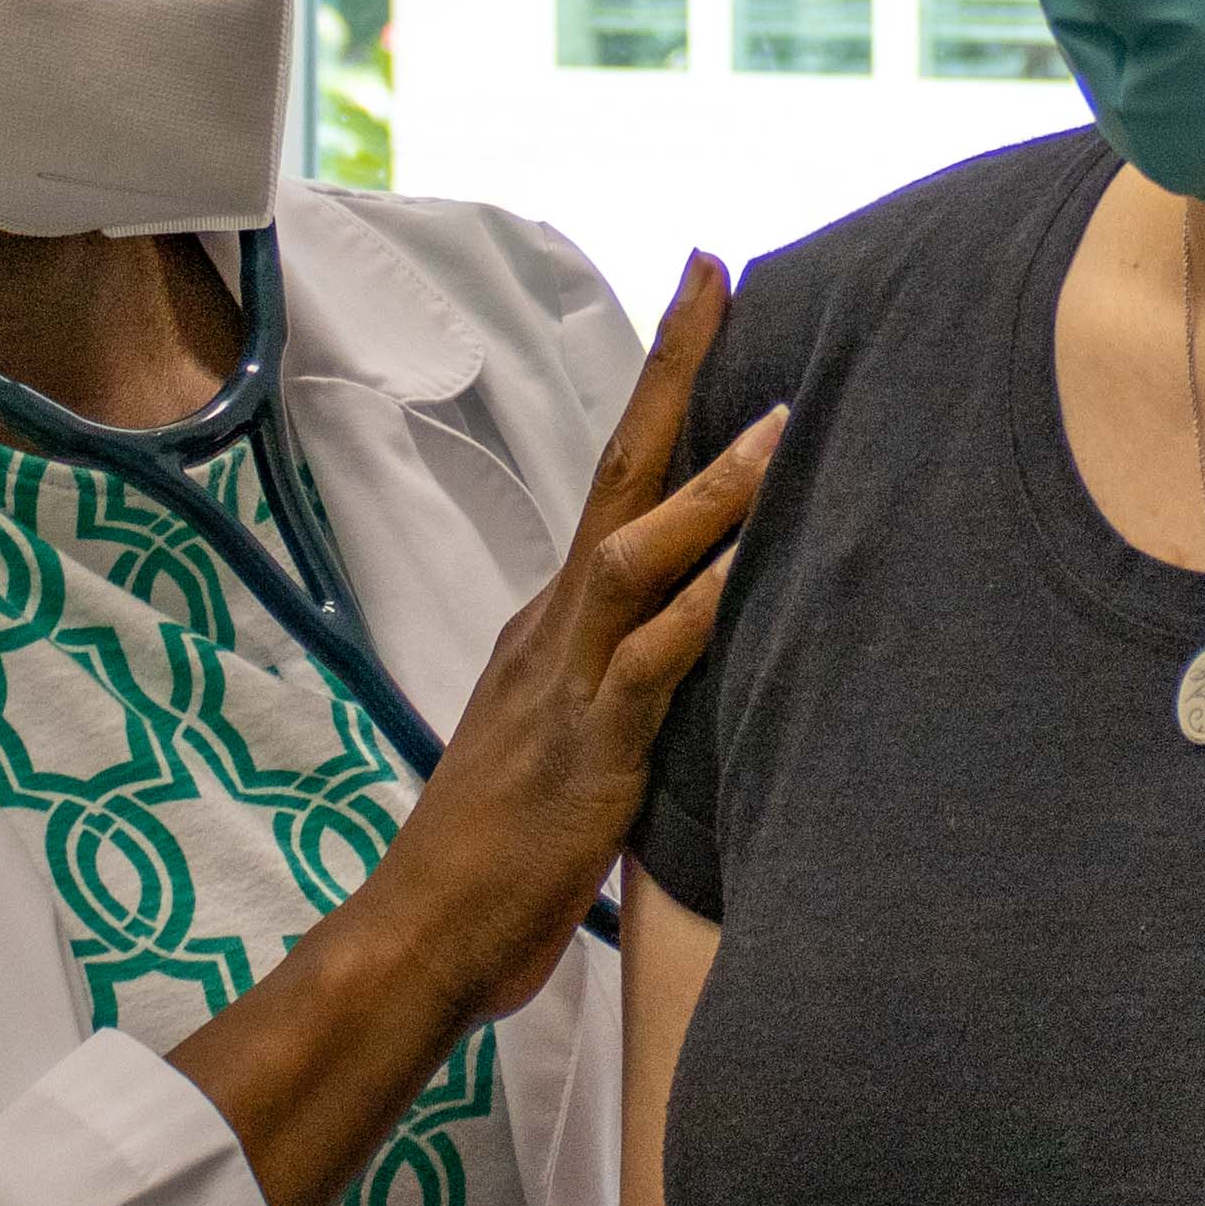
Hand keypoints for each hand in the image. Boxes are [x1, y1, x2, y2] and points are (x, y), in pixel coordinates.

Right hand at [393, 254, 783, 1016]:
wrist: (421, 933)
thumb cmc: (498, 854)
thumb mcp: (566, 741)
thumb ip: (615, 683)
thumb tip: (673, 650)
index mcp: (554, 624)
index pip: (618, 480)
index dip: (661, 394)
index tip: (699, 300)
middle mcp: (557, 628)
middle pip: (620, 470)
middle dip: (673, 371)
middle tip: (713, 272)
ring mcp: (567, 681)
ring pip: (638, 552)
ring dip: (711, 487)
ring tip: (783, 418)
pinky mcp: (589, 747)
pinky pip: (653, 660)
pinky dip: (704, 605)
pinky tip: (754, 564)